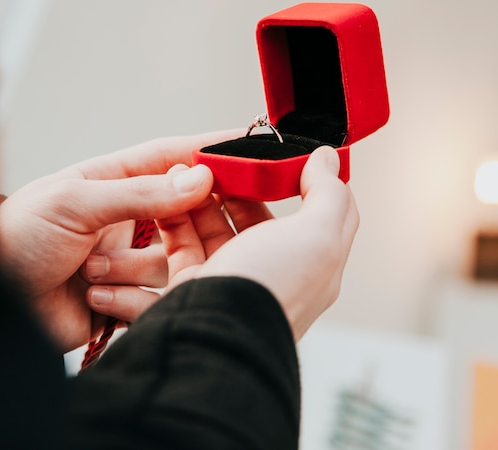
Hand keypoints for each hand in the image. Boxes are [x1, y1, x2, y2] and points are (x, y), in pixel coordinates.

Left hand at [0, 130, 239, 352]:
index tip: (247, 147)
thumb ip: (139, 193)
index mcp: (113, 180)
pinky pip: (154, 294)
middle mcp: (128, 216)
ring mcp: (129, 255)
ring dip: (135, 267)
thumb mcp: (74, 203)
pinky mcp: (128, 295)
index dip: (208, 150)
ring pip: (173, 257)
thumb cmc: (14, 239)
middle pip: (185, 208)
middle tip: (204, 221)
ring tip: (94, 270)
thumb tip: (199, 178)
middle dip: (190, 217)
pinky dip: (128, 297)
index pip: (171, 157)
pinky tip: (93, 295)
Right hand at [158, 146, 358, 340]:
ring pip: (216, 228)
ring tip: (186, 172)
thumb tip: (328, 158)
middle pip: (257, 217)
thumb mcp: (318, 237)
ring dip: (202, 197)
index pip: (318, 213)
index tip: (286, 156)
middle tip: (223, 160)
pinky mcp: (194, 286)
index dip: (305, 180)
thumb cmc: (271, 291)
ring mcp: (232, 279)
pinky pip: (182, 244)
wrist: (214, 340)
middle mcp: (272, 271)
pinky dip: (174, 218)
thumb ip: (328, 194)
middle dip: (240, 186)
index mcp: (312, 264)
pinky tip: (169, 193)